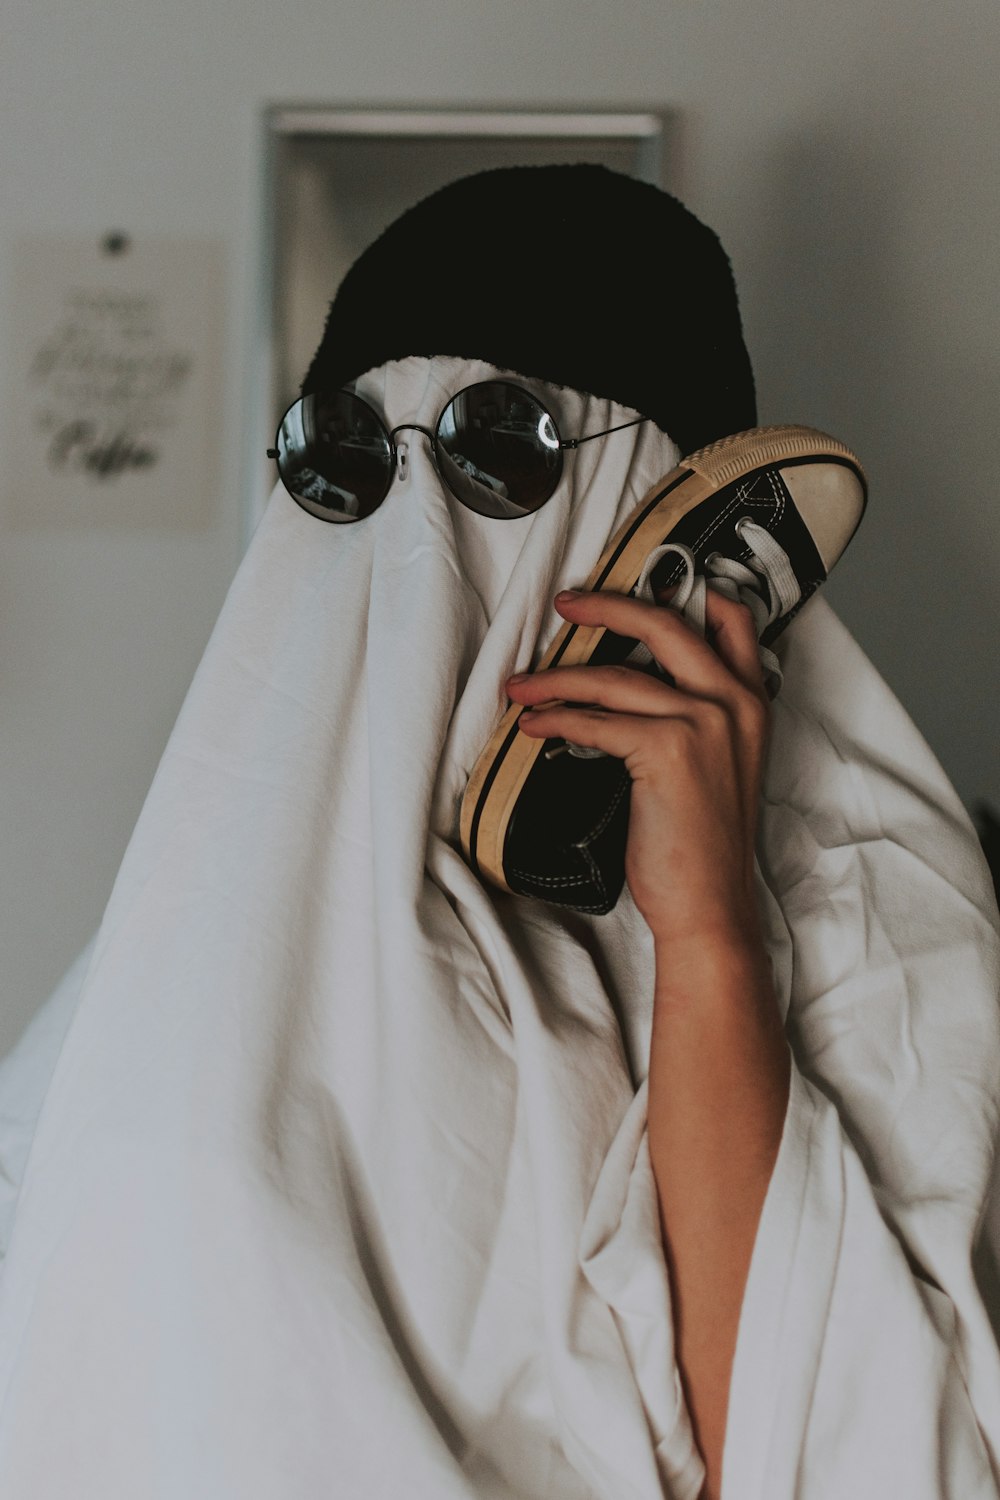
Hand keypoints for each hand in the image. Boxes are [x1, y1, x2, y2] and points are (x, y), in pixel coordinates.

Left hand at [505, 587, 771, 951]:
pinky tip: (533, 725)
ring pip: (615, 677)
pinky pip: (595, 722)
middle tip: (568, 603)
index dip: (689, 591)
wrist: (710, 903)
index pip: (732, 620)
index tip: (640, 582)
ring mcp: (703, 723)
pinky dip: (556, 720)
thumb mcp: (720, 765)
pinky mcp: (667, 750)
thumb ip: (700, 716)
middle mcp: (733, 702)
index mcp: (751, 702)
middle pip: (665, 625)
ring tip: (521, 685)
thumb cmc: (705, 843)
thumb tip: (638, 685)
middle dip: (608, 604)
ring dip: (557, 678)